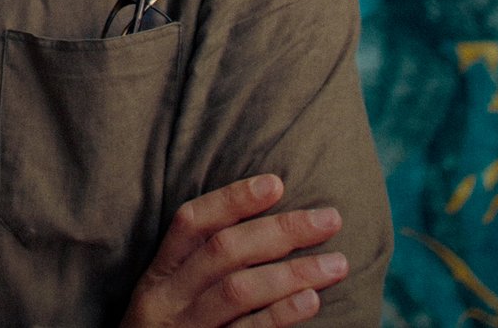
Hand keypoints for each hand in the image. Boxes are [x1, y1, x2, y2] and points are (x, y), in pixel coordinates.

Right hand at [118, 176, 349, 327]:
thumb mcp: (171, 297)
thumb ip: (202, 267)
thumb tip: (269, 230)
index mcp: (160, 276)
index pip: (192, 223)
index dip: (233, 199)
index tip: (277, 183)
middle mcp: (168, 299)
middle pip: (224, 252)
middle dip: (281, 230)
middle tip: (330, 219)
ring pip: (237, 290)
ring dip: (292, 272)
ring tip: (336, 263)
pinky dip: (279, 315)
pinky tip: (310, 301)